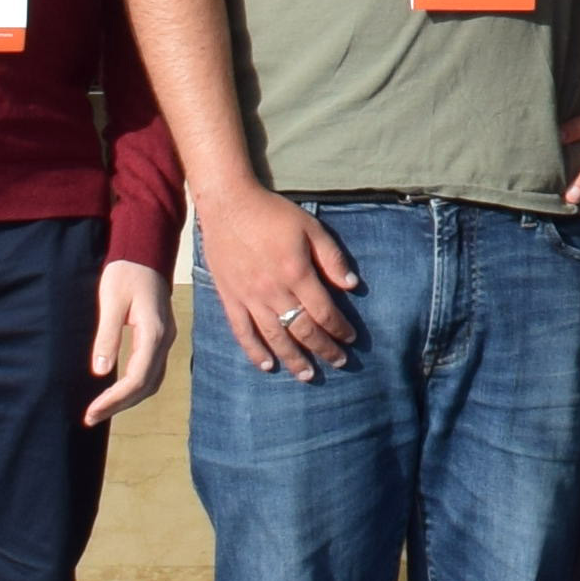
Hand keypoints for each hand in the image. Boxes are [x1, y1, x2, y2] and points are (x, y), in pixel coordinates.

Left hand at [81, 260, 173, 424]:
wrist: (144, 253)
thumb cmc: (125, 273)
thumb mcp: (111, 301)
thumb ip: (108, 335)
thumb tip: (101, 371)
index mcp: (154, 332)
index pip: (138, 377)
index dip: (114, 398)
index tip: (91, 411)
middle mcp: (165, 340)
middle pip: (147, 385)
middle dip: (120, 405)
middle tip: (91, 417)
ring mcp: (165, 339)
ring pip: (152, 381)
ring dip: (128, 399)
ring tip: (101, 409)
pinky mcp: (160, 337)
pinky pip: (151, 371)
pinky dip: (135, 387)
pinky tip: (116, 391)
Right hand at [198, 181, 362, 380]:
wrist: (228, 205)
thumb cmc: (272, 214)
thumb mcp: (311, 228)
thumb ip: (332, 258)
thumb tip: (352, 286)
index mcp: (297, 274)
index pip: (324, 312)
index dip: (339, 329)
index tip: (350, 340)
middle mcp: (273, 292)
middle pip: (302, 330)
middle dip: (324, 349)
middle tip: (339, 362)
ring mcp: (249, 298)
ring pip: (274, 338)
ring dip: (293, 359)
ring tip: (308, 375)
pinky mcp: (229, 298)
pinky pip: (242, 332)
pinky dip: (254, 351)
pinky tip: (267, 365)